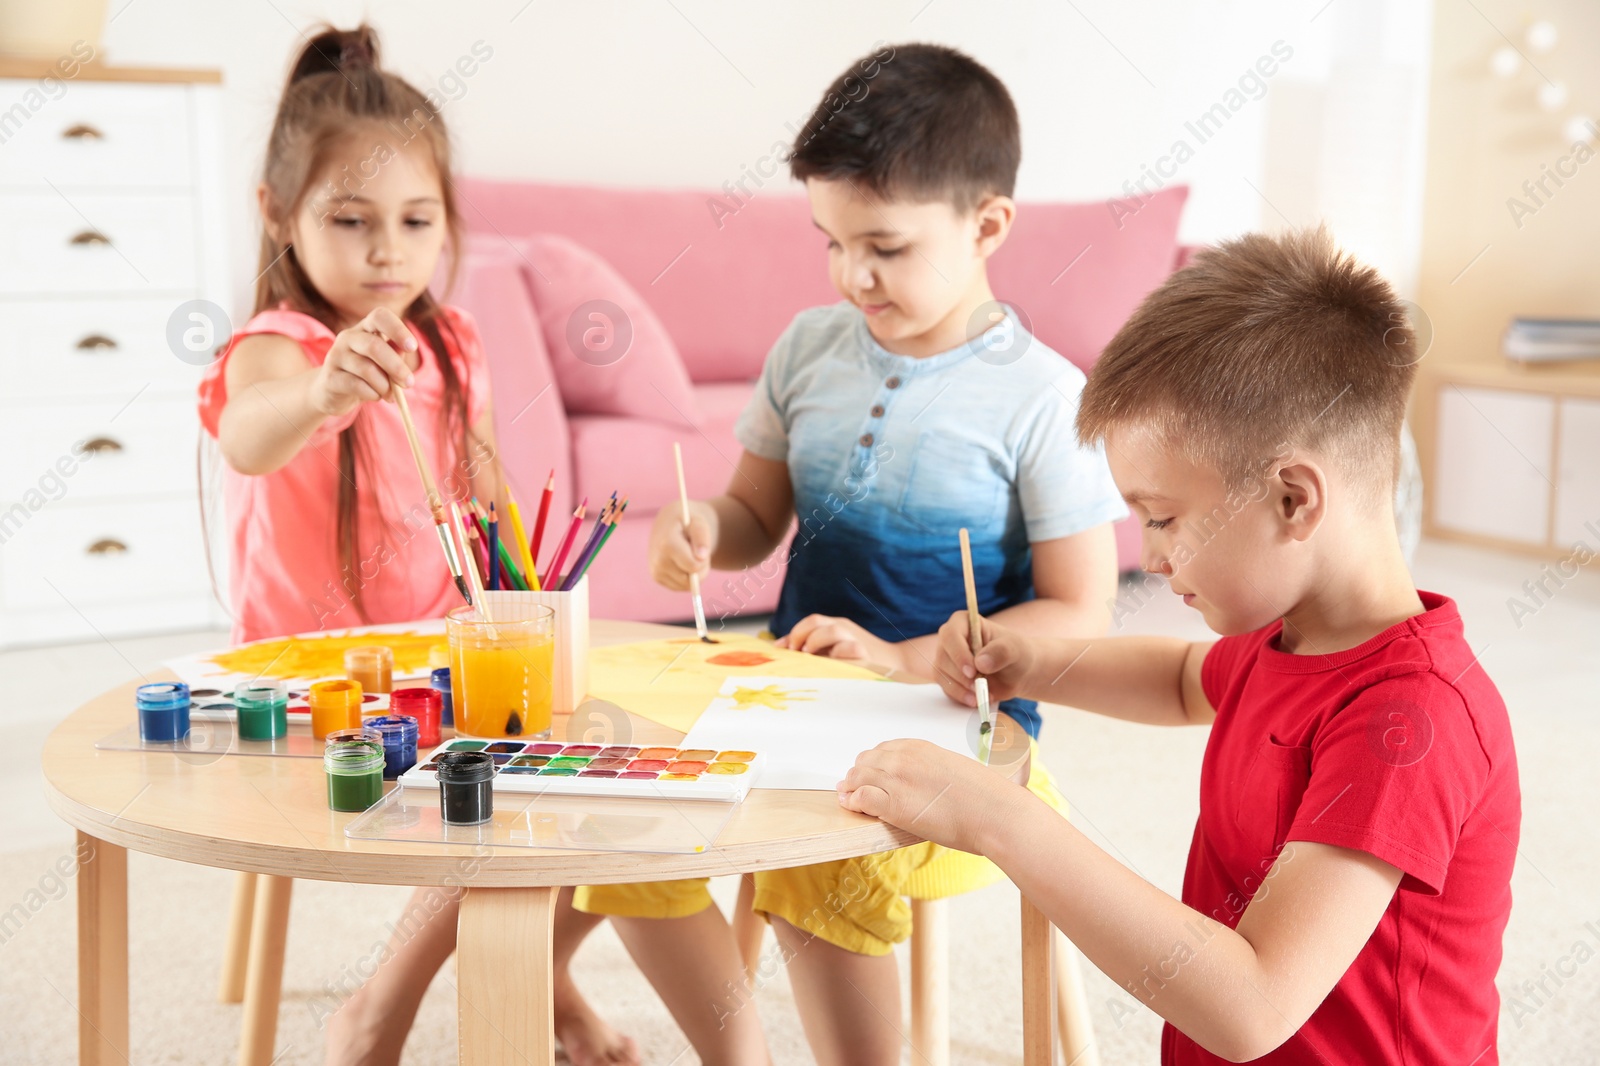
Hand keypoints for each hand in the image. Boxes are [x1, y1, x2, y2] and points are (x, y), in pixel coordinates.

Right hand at [309, 307, 417, 417]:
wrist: (334, 391)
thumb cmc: (368, 374)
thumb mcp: (385, 363)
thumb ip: (396, 355)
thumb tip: (403, 352)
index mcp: (365, 328)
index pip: (380, 316)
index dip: (398, 330)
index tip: (412, 347)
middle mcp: (348, 337)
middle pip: (374, 346)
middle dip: (396, 367)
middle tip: (409, 383)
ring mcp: (336, 355)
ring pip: (366, 369)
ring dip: (385, 386)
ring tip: (390, 395)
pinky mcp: (330, 377)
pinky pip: (356, 385)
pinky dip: (372, 394)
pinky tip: (375, 396)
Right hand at [647, 499, 715, 590]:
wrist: (668, 523)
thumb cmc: (687, 523)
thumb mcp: (698, 523)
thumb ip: (702, 537)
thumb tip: (701, 557)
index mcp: (667, 545)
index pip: (693, 566)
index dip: (703, 559)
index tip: (700, 546)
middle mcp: (658, 561)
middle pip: (691, 579)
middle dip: (700, 567)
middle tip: (696, 550)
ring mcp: (656, 571)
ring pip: (686, 585)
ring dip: (694, 573)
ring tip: (689, 555)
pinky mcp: (657, 577)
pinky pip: (680, 587)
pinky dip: (687, 577)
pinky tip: (682, 562)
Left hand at [776, 614, 900, 671]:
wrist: (897, 663)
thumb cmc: (861, 661)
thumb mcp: (835, 651)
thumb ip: (813, 648)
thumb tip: (781, 649)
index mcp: (836, 626)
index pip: (810, 621)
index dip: (793, 633)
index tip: (781, 649)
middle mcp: (844, 628)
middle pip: (815, 621)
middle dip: (799, 635)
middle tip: (795, 652)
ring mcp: (855, 639)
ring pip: (831, 630)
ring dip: (815, 642)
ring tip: (809, 656)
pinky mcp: (865, 653)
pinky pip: (849, 648)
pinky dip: (837, 653)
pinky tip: (832, 662)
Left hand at [837, 739, 1018, 854]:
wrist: (995, 812)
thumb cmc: (984, 796)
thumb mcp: (954, 770)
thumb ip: (932, 771)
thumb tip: (926, 785)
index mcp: (920, 747)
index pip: (883, 749)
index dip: (873, 763)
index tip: (871, 773)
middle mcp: (904, 758)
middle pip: (865, 761)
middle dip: (859, 774)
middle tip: (854, 787)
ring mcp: (897, 779)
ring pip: (857, 778)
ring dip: (851, 788)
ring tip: (849, 797)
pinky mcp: (894, 804)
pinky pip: (860, 799)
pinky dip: (853, 803)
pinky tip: (853, 807)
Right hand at [934, 611, 1035, 706]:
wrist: (1017, 672)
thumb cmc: (1016, 653)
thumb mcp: (1015, 649)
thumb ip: (1001, 651)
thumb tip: (981, 663)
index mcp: (963, 622)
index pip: (951, 634)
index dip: (958, 653)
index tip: (973, 670)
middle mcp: (951, 639)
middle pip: (943, 657)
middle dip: (961, 676)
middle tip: (979, 687)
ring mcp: (947, 659)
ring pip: (942, 675)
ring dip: (961, 689)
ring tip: (982, 695)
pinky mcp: (948, 677)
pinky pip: (947, 689)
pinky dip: (961, 697)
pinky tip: (977, 700)